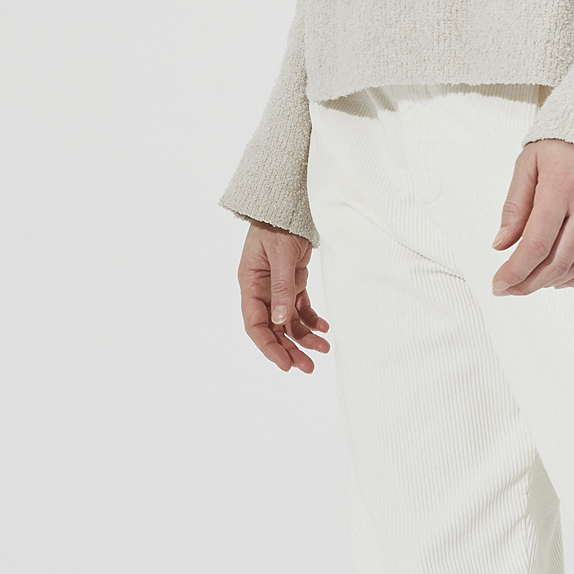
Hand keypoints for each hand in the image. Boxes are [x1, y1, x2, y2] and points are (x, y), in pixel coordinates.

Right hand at [238, 222, 330, 371]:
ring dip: (304, 338)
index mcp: (250, 285)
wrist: (289, 206)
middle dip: (290, 349)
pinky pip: (300, 309)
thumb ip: (281, 288)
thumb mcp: (280, 256)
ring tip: (324, 349)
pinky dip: (311, 320)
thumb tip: (280, 321)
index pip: (255, 325)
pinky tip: (324, 328)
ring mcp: (276, 289)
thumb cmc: (278, 226)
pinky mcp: (291, 284)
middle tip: (308, 367)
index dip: (269, 347)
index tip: (285, 364)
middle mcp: (260, 291)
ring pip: (288, 323)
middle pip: (273, 329)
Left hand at [492, 140, 573, 295]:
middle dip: (529, 283)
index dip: (516, 271)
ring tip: (531, 283)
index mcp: (561, 187)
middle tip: (510, 289)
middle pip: (557, 262)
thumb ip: (515, 206)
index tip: (499, 284)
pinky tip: (561, 281)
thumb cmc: (564, 143)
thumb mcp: (529, 163)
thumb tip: (501, 245)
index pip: (536, 244)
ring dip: (551, 283)